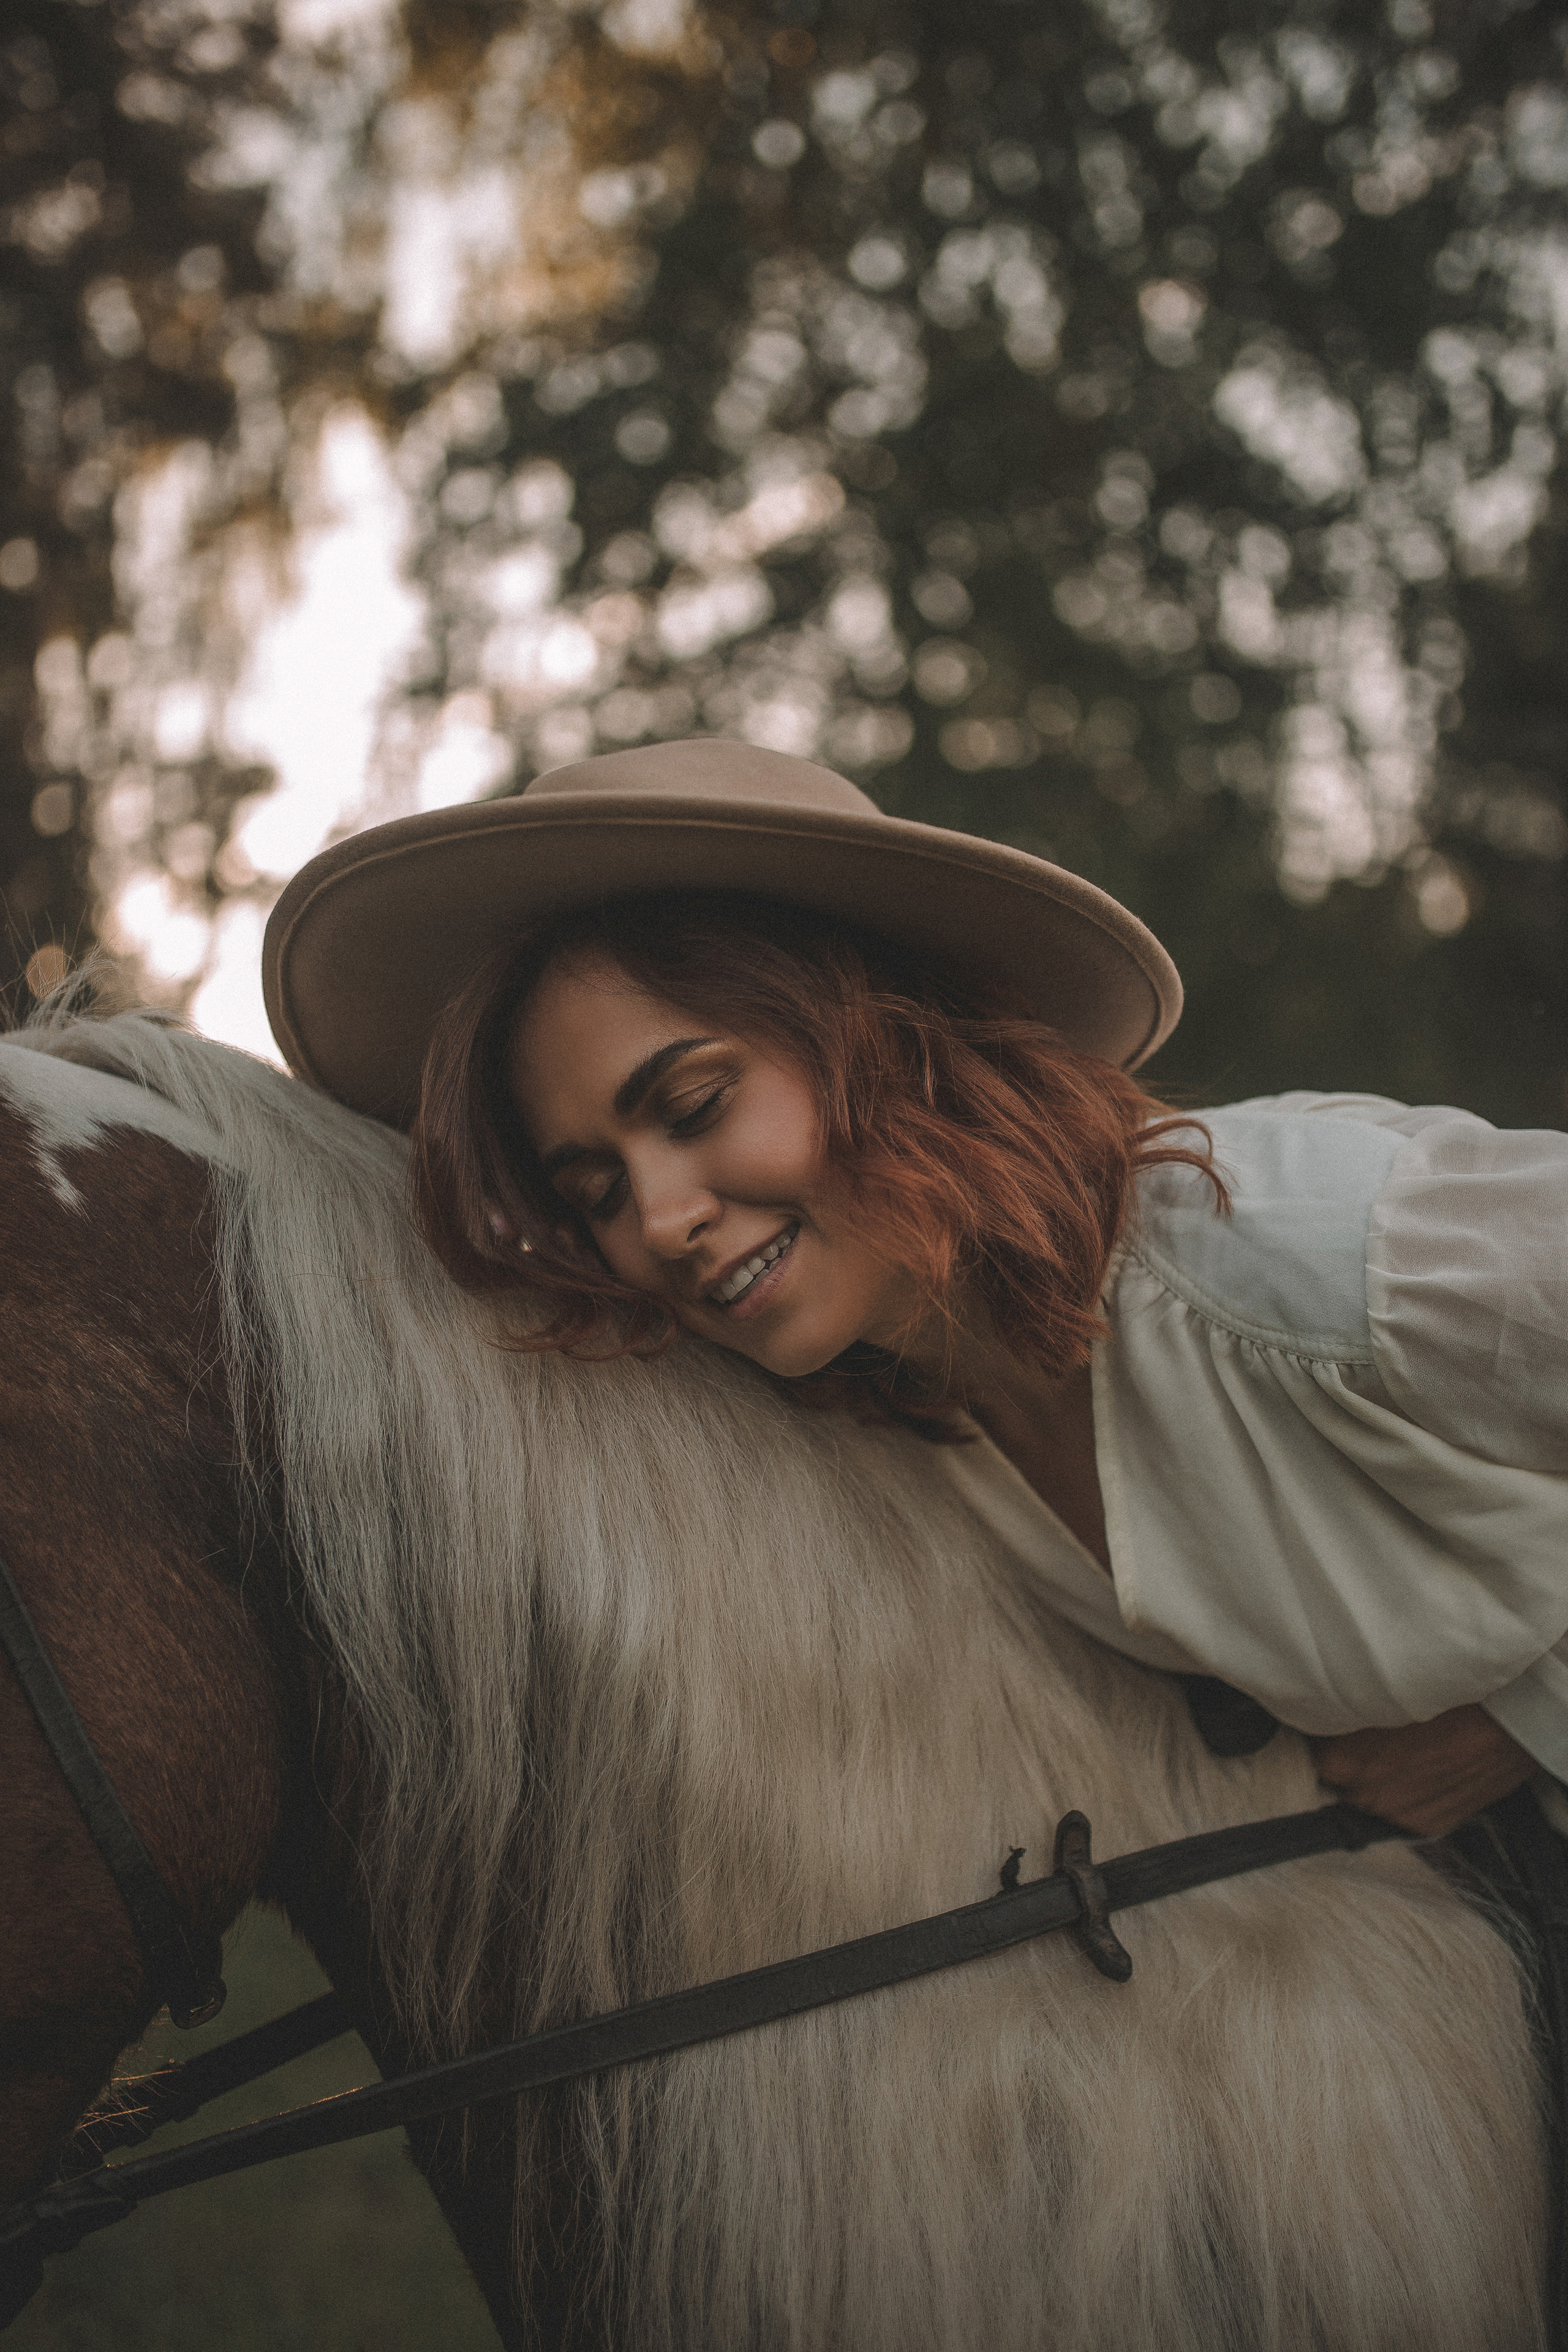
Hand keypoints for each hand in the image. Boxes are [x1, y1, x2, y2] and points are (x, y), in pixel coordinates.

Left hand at [1311, 1704, 1538, 1835]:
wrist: (1503, 1725)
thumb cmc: (1443, 1700)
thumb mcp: (1381, 1697)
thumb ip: (1348, 1714)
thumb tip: (1327, 1715)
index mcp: (1342, 1761)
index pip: (1310, 1757)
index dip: (1320, 1740)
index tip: (1328, 1728)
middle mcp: (1363, 1795)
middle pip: (1337, 1782)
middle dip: (1345, 1763)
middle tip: (1365, 1740)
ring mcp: (1394, 1816)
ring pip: (1367, 1799)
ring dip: (1373, 1782)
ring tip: (1397, 1756)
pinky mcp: (1424, 1827)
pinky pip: (1398, 1812)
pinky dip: (1402, 1795)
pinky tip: (1419, 1772)